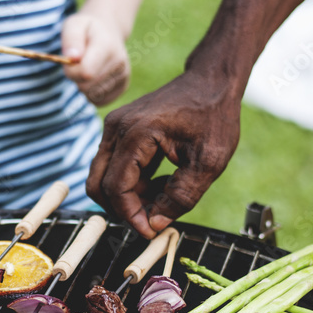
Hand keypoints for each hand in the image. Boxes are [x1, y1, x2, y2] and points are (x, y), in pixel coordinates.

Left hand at [61, 12, 129, 106]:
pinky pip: (100, 101)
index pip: (86, 73)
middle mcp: (120, 63)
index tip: (72, 59)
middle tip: (79, 63)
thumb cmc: (87, 29)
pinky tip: (94, 78)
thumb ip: (71, 39)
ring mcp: (124, 76)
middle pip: (87, 87)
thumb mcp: (75, 25)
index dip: (72, 70)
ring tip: (88, 68)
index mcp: (107, 47)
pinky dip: (92, 93)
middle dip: (76, 78)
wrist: (109, 31)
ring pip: (92, 96)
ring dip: (83, 85)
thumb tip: (72, 58)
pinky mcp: (123, 87)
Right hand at [86, 70, 240, 238]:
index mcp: (136, 133)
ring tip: (165, 195)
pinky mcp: (120, 131)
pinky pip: (114, 167)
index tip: (151, 231)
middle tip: (154, 218)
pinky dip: (133, 183)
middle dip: (124, 209)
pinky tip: (163, 181)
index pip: (116, 188)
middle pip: (98, 185)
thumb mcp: (208, 163)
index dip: (131, 216)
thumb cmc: (214, 116)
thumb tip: (155, 224)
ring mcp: (115, 128)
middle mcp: (117, 128)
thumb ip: (181, 197)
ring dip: (129, 197)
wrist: (212, 81)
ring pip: (104, 178)